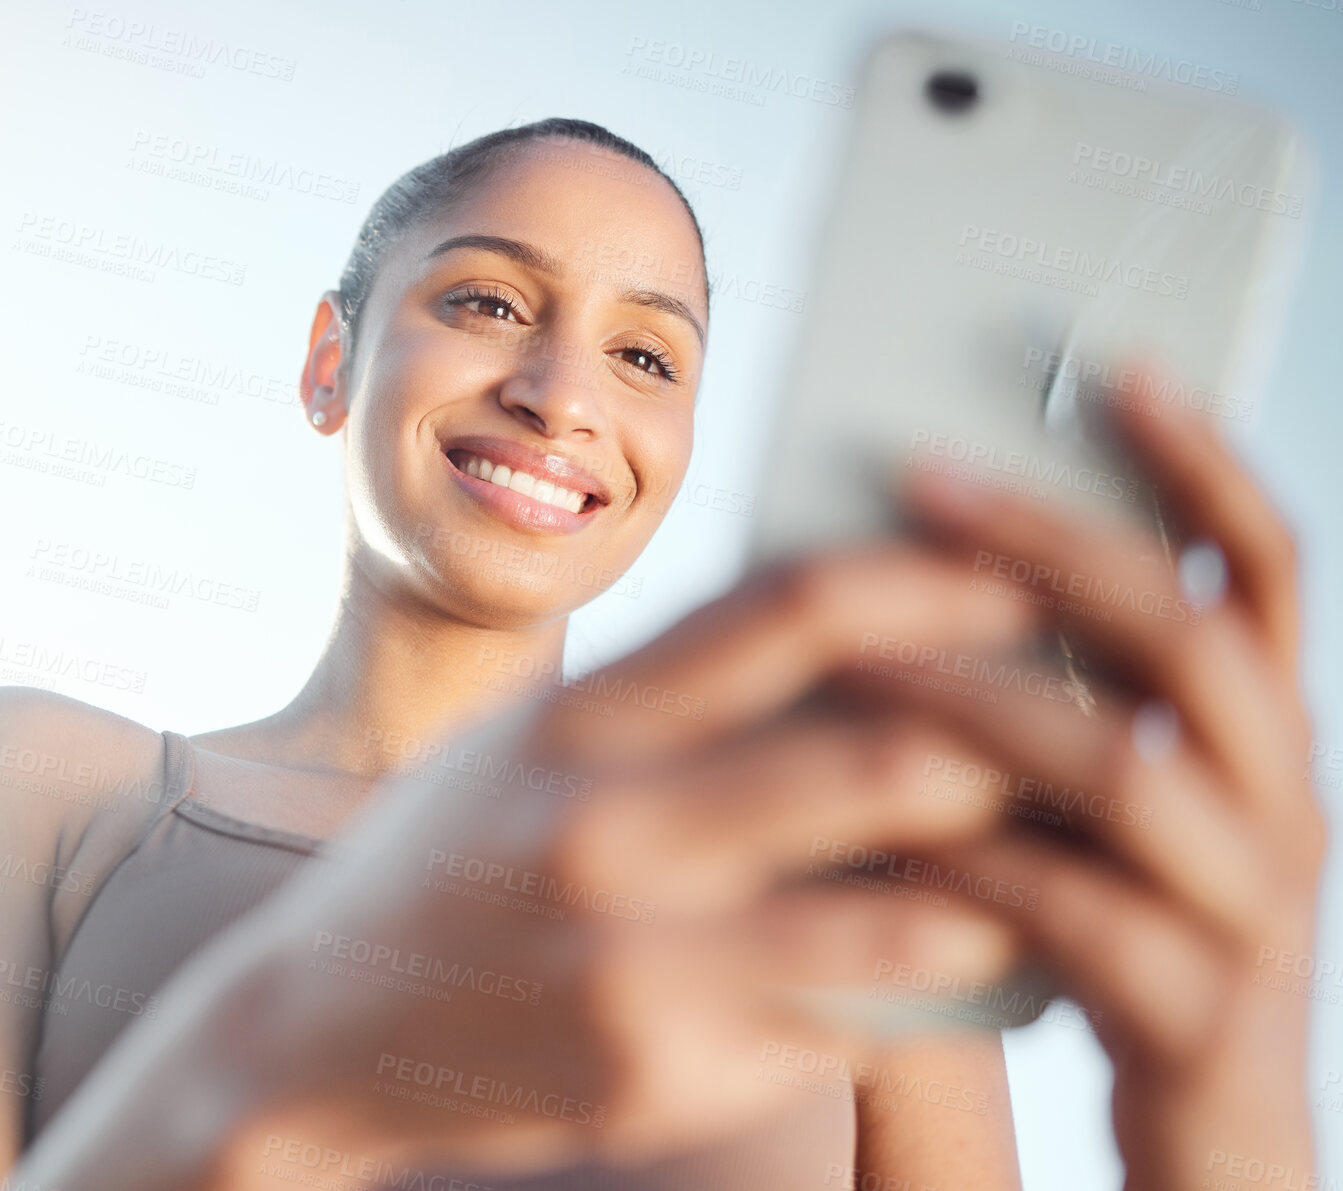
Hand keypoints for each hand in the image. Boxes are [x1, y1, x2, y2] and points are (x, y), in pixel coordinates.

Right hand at [183, 544, 1060, 1183]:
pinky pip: (848, 1015)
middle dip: (1010, 739)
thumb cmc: (444, 860)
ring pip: (904, 907)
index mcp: (582, 716)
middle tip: (1068, 727)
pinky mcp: (663, 1071)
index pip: (794, 607)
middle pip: (884, 754)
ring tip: (1032, 849)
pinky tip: (943, 953)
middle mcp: (610, 826)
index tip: (1015, 575)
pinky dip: (917, 979)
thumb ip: (666, 685)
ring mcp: (639, 961)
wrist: (316, 1027)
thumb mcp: (527, 738)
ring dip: (996, 875)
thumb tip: (836, 620)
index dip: (932, 581)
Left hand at [846, 367, 1327, 1190]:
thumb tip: (917, 577)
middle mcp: (1280, 799)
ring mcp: (1249, 907)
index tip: (1116, 367)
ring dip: (980, 702)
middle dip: (1050, 546)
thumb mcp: (1108, 807)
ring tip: (863, 660)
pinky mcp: (1190, 1010)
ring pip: (1123, 768)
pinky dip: (974, 863)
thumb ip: (1058, 705)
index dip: (1200, 460)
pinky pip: (1075, 911)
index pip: (1261, 564)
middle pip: (1184, 635)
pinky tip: (889, 836)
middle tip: (927, 478)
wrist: (1208, 1139)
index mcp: (1260, 733)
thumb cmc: (1121, 933)